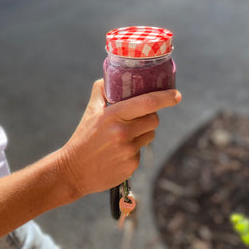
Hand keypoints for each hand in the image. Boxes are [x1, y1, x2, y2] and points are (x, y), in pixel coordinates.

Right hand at [59, 79, 180, 197]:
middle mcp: (122, 132)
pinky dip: (133, 150)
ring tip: (122, 138)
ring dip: (142, 133)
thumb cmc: (82, 138)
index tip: (176, 95)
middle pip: (153, 119)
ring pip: (150, 135)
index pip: (147, 102)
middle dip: (149, 117)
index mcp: (113, 116)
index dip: (165, 97)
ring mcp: (128, 150)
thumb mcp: (89, 112)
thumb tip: (108, 77)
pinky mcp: (131, 166)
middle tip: (135, 120)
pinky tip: (118, 153)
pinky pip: (141, 152)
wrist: (73, 171)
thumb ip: (100, 92)